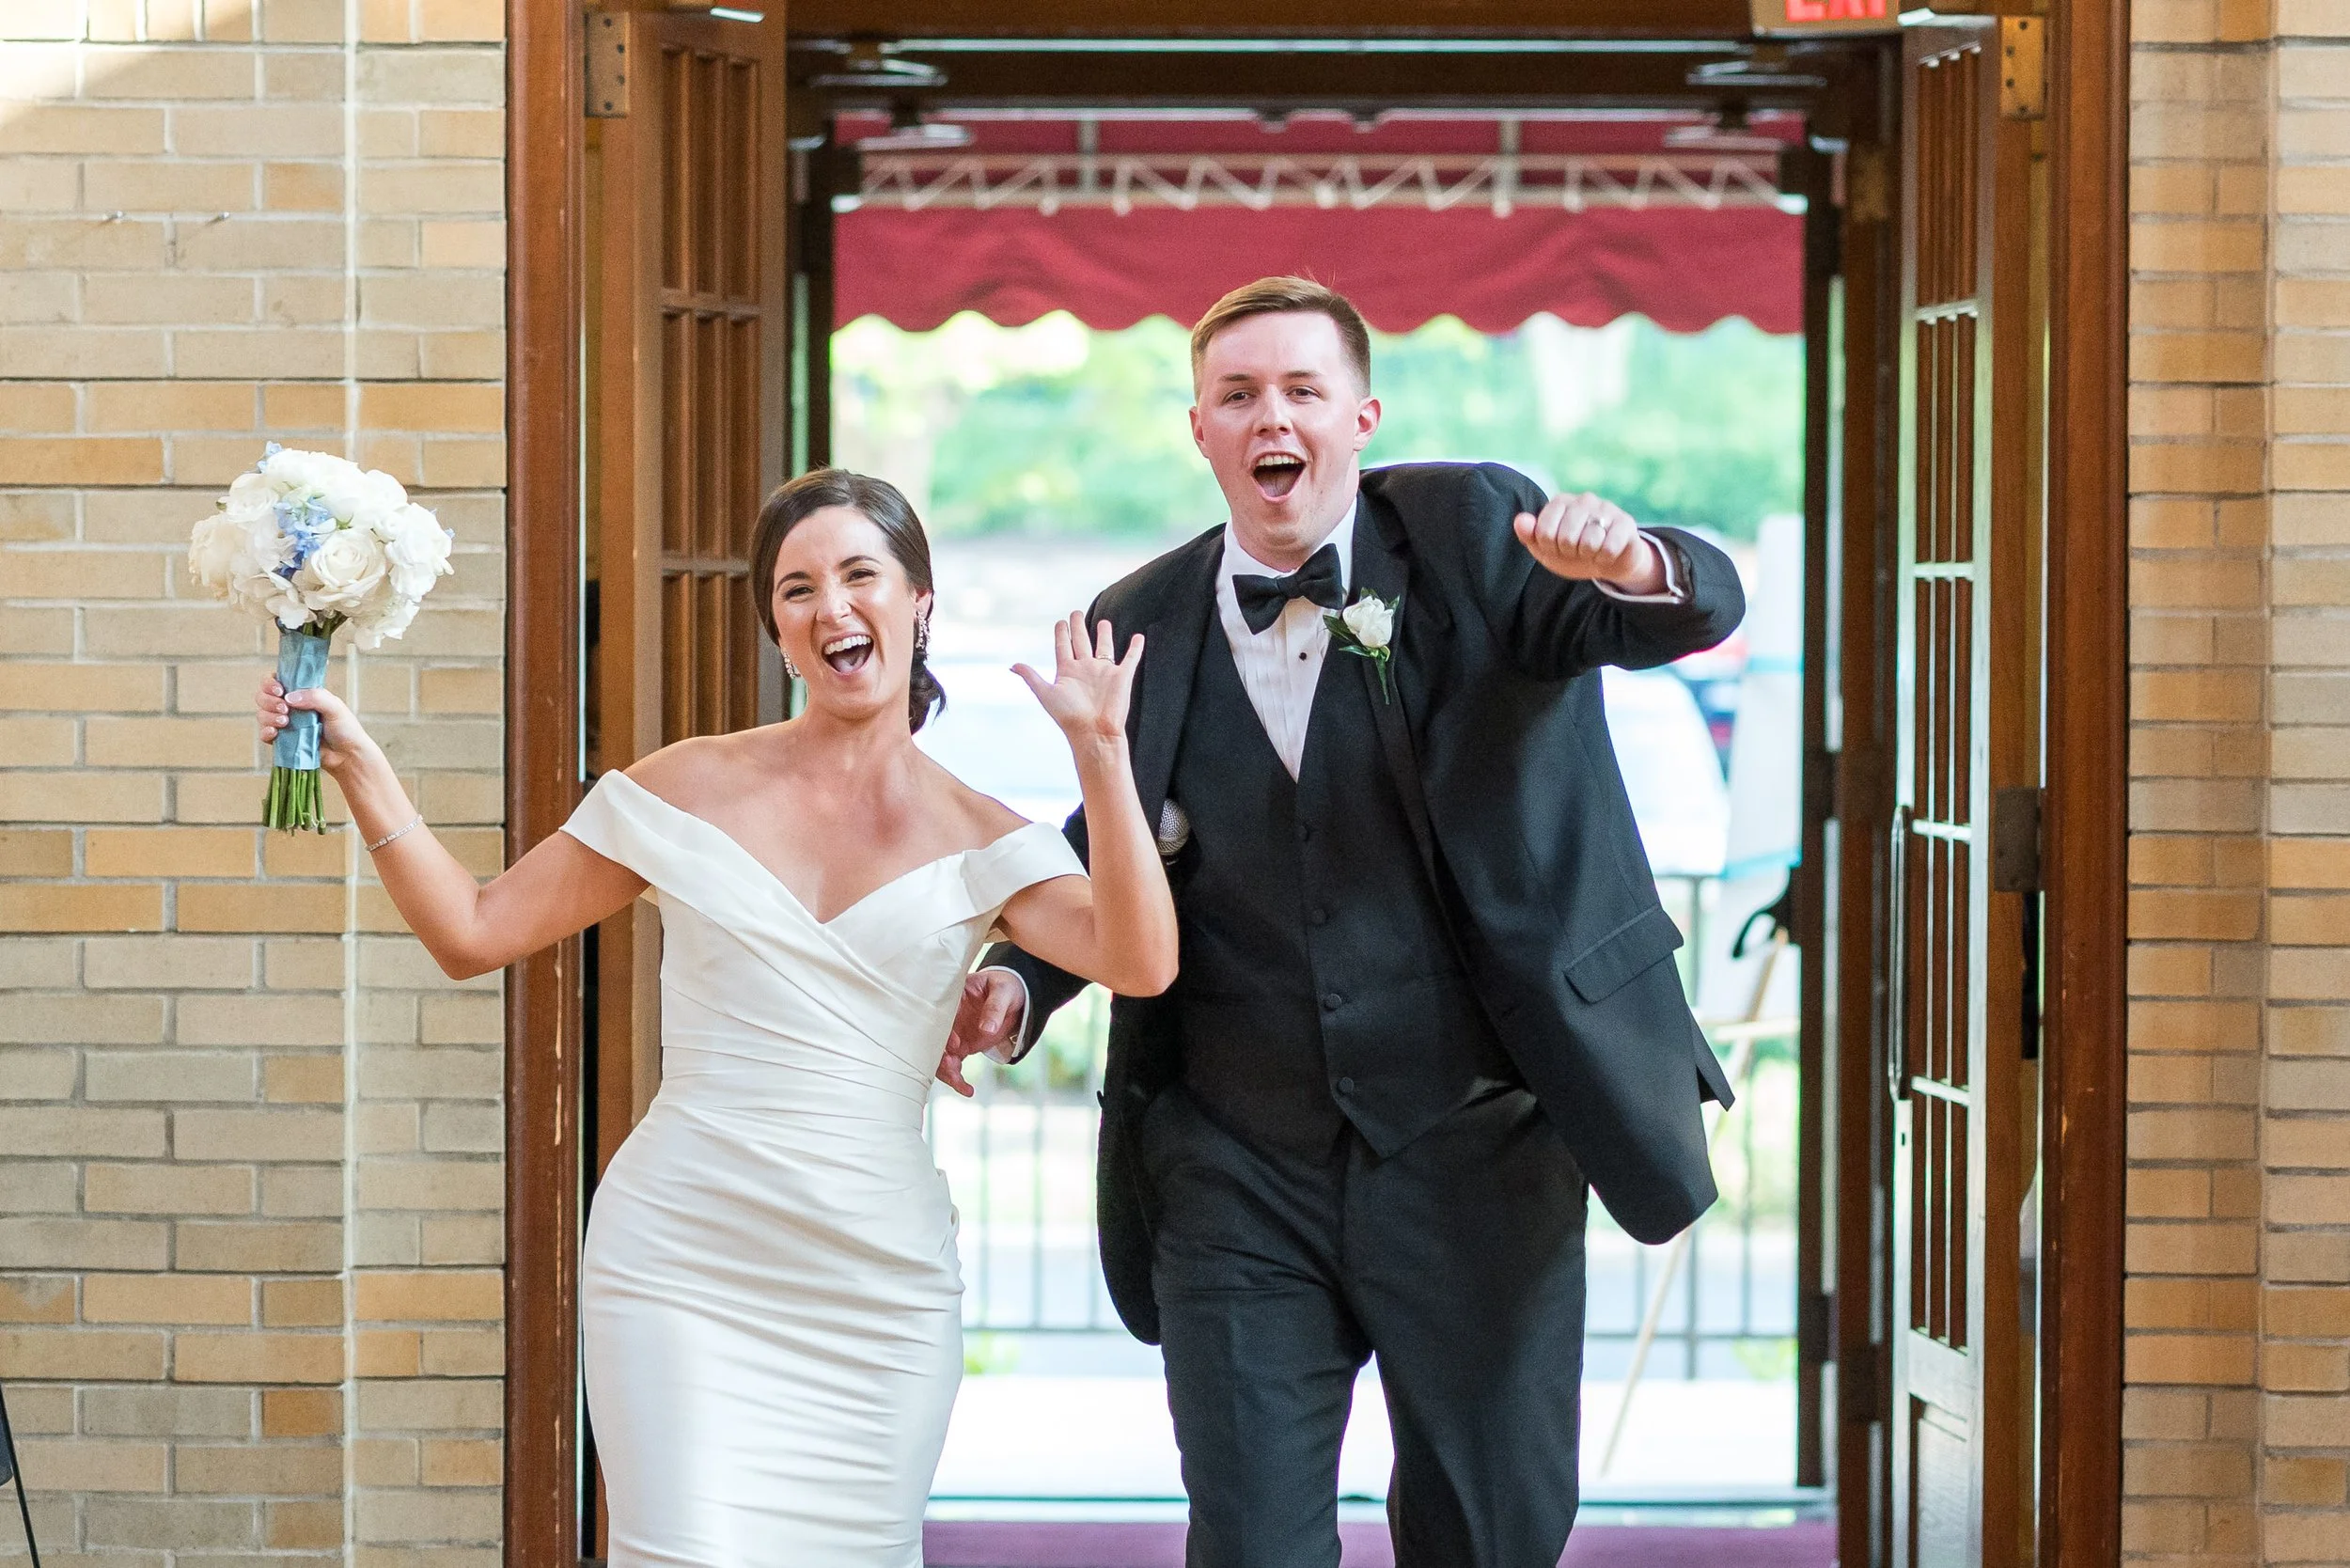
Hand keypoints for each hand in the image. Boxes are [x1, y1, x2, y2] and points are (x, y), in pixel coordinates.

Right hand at [256, 674, 374, 771]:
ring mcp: (285, 723)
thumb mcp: (335, 707)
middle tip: (285, 709)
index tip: (280, 690)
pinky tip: (274, 733)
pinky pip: (264, 734)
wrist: (347, 756)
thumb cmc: (345, 729)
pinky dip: (265, 732)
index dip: (270, 683)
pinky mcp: (283, 740)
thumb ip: (315, 697)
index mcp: (302, 693)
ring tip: (285, 722)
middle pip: (263, 696)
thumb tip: (289, 697)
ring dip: (268, 716)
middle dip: (268, 700)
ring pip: (262, 714)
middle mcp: (290, 706)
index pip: (276, 680)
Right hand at [939, 969, 1026, 1096]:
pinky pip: (954, 1065)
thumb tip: (986, 1029)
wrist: (1014, 998)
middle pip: (935, 1038)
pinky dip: (957, 1080)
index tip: (954, 1044)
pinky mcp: (961, 1047)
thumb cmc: (1005, 987)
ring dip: (946, 1071)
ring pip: (941, 1056)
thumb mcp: (1003, 991)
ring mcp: (953, 1033)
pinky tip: (967, 1090)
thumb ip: (995, 1008)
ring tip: (959, 1083)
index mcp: (954, 997)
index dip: (945, 1030)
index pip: (942, 1014)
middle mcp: (948, 1017)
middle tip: (951, 1067)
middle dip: (939, 1055)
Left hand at [1014, 612, 1142, 746]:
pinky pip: (1130, 658)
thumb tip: (1012, 666)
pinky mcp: (1121, 677)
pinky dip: (1136, 648)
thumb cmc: (1069, 716)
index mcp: (1067, 671)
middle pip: (1081, 642)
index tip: (1060, 622)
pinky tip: (1138, 637)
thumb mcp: (1045, 693)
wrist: (1094, 732)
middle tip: (1076, 612)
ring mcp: (1104, 672)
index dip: (1061, 634)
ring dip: (1104, 635)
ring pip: (1104, 647)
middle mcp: (1085, 669)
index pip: (1063, 646)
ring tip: (1103, 621)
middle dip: (1079, 627)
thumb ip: (1031, 677)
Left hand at [1512, 492, 1663, 592]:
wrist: (1607, 562)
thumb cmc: (1572, 552)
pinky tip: (1606, 553)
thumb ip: (1530, 535)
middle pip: (1566, 537)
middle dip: (1570, 553)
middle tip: (1576, 550)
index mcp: (1561, 502)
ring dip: (1589, 555)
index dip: (1549, 547)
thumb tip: (1520, 520)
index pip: (1544, 531)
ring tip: (1592, 550)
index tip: (1556, 547)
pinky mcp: (1626, 523)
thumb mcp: (1546, 549)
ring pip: (1589, 542)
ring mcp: (1607, 508)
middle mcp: (1584, 500)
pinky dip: (1605, 558)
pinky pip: (1609, 547)